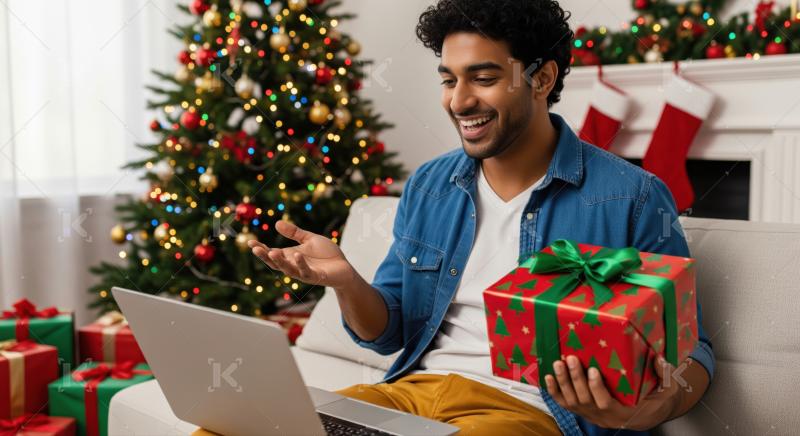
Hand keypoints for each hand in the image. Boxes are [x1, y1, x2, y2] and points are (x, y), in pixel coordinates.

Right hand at [248, 220, 354, 288]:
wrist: (343, 266)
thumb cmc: (326, 254)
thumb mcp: (309, 239)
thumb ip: (294, 233)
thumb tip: (276, 223)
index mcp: (290, 256)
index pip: (272, 254)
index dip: (261, 249)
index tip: (250, 242)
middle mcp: (294, 266)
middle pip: (276, 263)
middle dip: (265, 256)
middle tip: (255, 248)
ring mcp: (304, 272)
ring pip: (288, 269)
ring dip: (280, 262)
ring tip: (273, 252)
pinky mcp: (316, 276)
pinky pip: (306, 271)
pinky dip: (301, 264)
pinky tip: (297, 255)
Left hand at [545, 355, 682, 430]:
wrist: (647, 413)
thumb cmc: (656, 398)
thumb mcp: (667, 388)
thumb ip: (664, 375)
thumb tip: (659, 359)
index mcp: (624, 412)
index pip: (606, 404)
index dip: (597, 388)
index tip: (593, 369)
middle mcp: (604, 417)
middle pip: (585, 401)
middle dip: (575, 380)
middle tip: (570, 359)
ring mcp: (592, 415)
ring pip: (572, 402)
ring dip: (563, 383)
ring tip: (558, 364)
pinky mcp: (583, 411)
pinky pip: (565, 404)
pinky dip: (555, 391)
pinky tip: (548, 377)